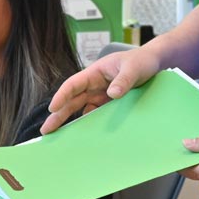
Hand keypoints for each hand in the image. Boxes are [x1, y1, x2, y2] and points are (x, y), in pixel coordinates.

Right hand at [40, 47, 162, 133]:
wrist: (153, 63)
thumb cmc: (141, 61)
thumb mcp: (134, 68)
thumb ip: (124, 80)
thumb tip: (112, 93)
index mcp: (95, 73)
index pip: (73, 85)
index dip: (61, 96)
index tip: (52, 109)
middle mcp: (94, 84)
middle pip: (72, 100)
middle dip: (58, 115)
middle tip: (46, 130)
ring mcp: (100, 95)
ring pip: (81, 109)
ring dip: (71, 122)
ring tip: (60, 137)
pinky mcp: (108, 103)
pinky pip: (95, 114)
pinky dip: (90, 124)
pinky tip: (86, 137)